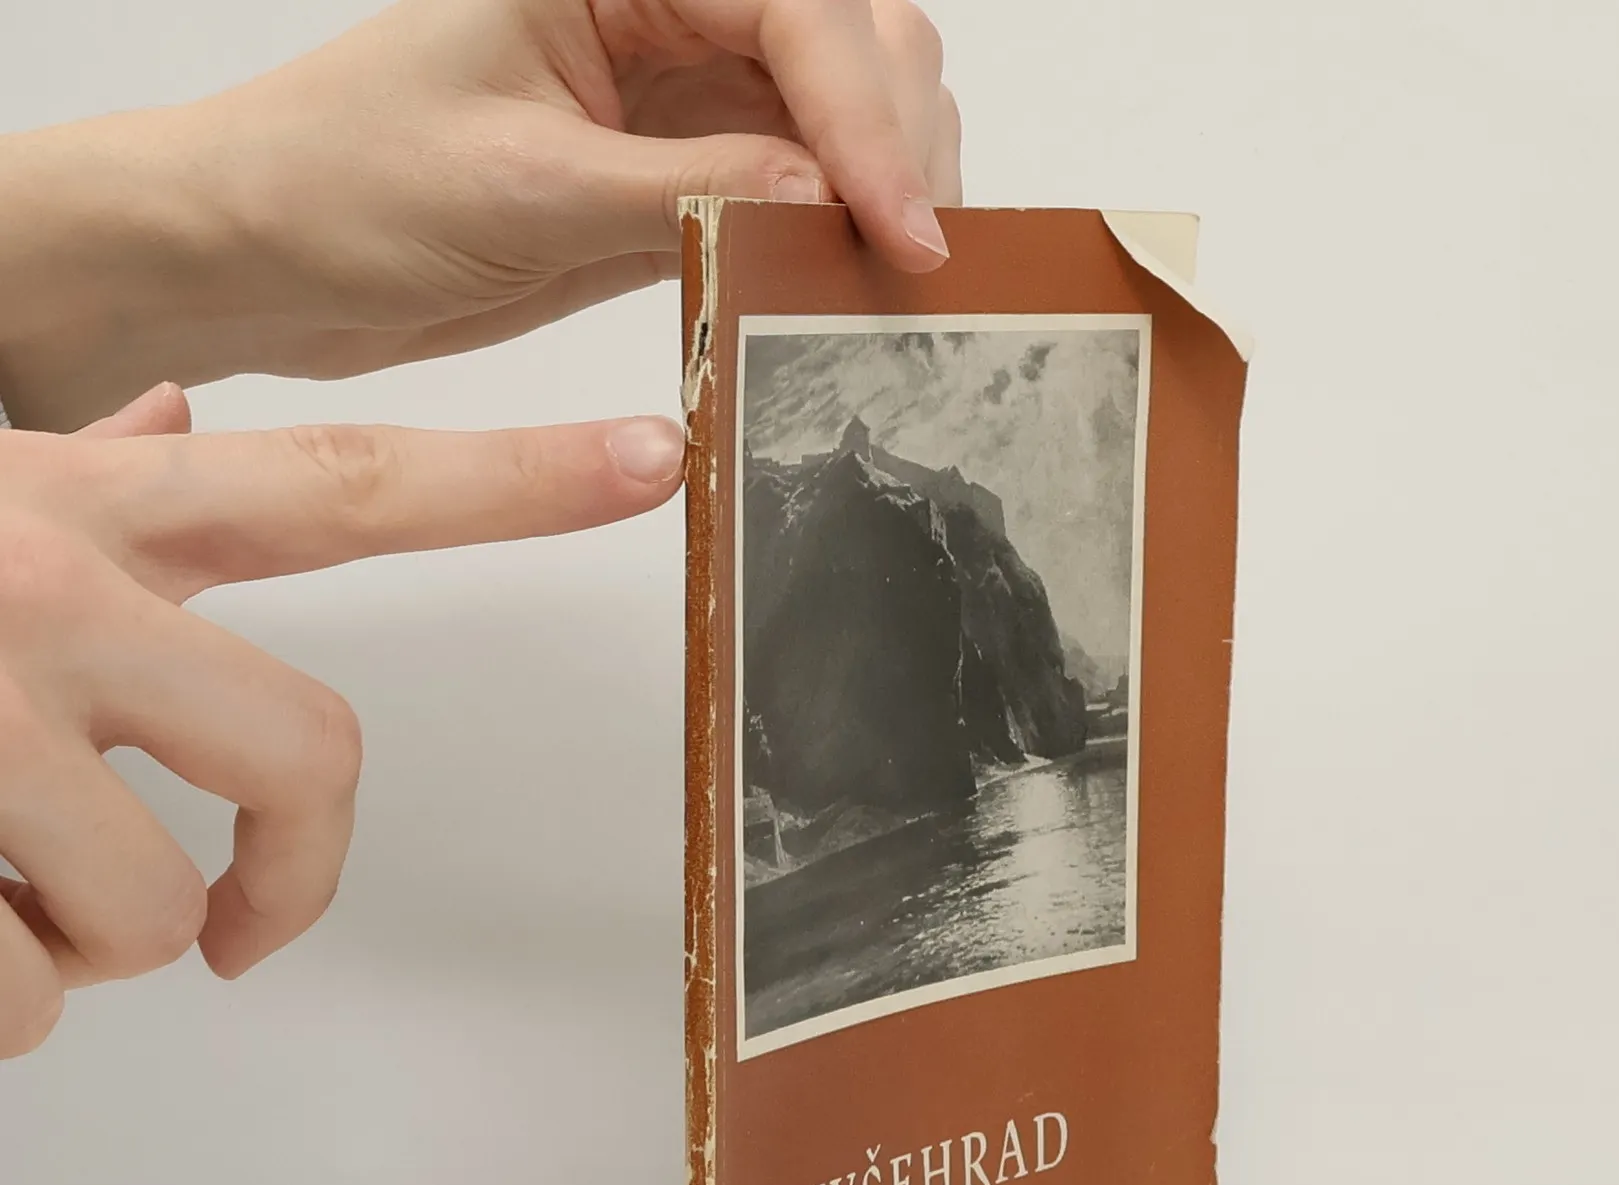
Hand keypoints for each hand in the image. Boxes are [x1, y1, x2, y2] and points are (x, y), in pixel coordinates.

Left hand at [0, 0, 959, 427]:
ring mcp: (673, 90)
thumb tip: (828, 205)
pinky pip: (789, 190)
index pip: (791, 8)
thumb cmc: (342, 185)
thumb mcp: (523, 188)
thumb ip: (688, 190)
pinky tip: (844, 287)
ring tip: (894, 282)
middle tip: (918, 261)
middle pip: (847, 38)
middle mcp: (657, 5)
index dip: (863, 116)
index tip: (900, 228)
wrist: (265, 258)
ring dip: (881, 188)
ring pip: (836, 115)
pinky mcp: (673, 172)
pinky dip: (832, 237)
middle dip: (897, 139)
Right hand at [0, 386, 686, 1056]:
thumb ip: (83, 473)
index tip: (656, 459)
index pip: (341, 486)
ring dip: (86, 949)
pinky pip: (31, 996)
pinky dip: (2, 1003)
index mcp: (87, 515)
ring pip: (157, 912)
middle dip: (283, 876)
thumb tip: (173, 419)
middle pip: (311, 755)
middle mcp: (56, 587)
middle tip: (225, 927)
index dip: (517, 480)